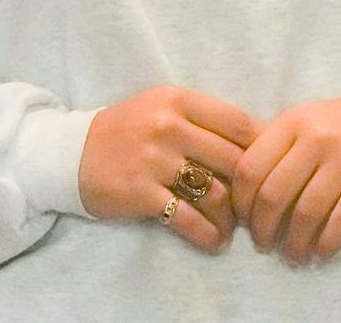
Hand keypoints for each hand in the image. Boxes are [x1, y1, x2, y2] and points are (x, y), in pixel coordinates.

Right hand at [78, 85, 265, 253]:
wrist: (71, 153)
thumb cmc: (127, 130)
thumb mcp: (162, 108)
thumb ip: (202, 119)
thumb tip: (257, 143)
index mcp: (178, 100)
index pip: (238, 122)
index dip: (262, 148)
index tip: (270, 168)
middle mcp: (169, 126)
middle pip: (233, 160)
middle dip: (250, 188)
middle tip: (254, 205)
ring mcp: (155, 160)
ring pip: (216, 193)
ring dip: (231, 217)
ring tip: (231, 226)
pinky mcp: (142, 193)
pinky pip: (188, 219)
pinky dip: (208, 235)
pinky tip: (214, 240)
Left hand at [228, 93, 340, 264]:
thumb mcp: (306, 120)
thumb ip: (277, 147)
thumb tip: (243, 193)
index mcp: (293, 121)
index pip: (251, 167)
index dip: (241, 202)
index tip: (243, 220)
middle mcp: (316, 137)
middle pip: (274, 194)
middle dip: (263, 229)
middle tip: (263, 244)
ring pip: (307, 212)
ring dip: (294, 243)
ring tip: (292, 255)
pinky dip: (327, 244)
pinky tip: (320, 254)